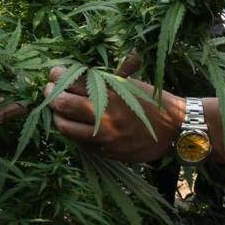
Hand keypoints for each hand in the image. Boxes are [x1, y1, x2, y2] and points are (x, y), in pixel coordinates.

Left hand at [44, 65, 184, 162]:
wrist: (175, 129)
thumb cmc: (152, 101)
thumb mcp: (130, 84)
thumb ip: (105, 80)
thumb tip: (75, 72)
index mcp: (110, 93)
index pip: (73, 81)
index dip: (58, 75)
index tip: (54, 73)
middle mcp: (104, 114)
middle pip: (62, 104)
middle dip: (51, 95)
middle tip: (49, 91)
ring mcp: (104, 136)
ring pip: (65, 128)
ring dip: (58, 117)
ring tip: (59, 111)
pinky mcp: (107, 152)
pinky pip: (81, 143)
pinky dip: (75, 133)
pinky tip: (77, 126)